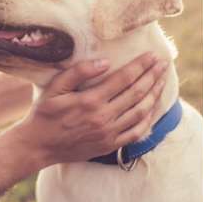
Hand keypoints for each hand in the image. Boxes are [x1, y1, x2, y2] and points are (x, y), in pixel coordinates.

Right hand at [9, 52, 167, 165]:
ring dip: (154, 95)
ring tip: (161, 82)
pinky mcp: (109, 145)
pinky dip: (148, 119)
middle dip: (152, 77)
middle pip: (137, 93)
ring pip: (140, 112)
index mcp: (90, 100)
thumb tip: (104, 62)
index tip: (152, 56)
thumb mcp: (55, 88)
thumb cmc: (44, 113)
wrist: (39, 145)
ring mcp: (108, 133)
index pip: (124, 79)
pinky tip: (152, 108)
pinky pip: (136, 132)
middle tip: (163, 64)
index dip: (140, 66)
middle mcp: (103, 117)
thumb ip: (78, 72)